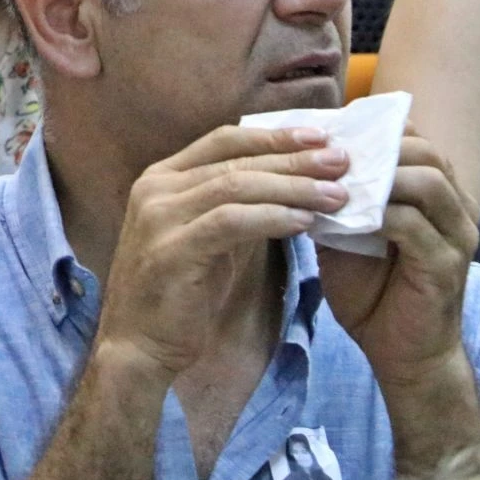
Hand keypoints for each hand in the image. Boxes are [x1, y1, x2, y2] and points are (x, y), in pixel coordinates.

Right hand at [96, 126, 349, 379]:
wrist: (138, 344)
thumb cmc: (179, 292)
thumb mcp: (207, 237)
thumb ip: (236, 206)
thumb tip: (293, 183)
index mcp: (161, 178)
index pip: (223, 140)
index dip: (273, 136)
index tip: (321, 136)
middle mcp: (154, 188)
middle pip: (235, 160)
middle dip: (294, 159)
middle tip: (342, 162)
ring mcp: (159, 218)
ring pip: (236, 186)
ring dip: (292, 187)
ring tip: (337, 195)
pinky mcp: (172, 250)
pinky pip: (230, 223)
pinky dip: (271, 217)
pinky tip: (304, 221)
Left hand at [317, 133, 478, 381]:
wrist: (400, 354)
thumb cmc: (371, 291)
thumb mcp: (344, 234)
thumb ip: (333, 197)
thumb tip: (294, 158)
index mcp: (435, 194)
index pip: (411, 138)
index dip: (366, 130)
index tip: (319, 134)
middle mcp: (455, 208)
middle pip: (423, 151)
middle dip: (371, 147)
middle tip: (321, 154)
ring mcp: (456, 236)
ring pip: (425, 180)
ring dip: (374, 177)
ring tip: (330, 182)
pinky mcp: (445, 266)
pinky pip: (412, 225)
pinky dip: (374, 215)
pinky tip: (339, 219)